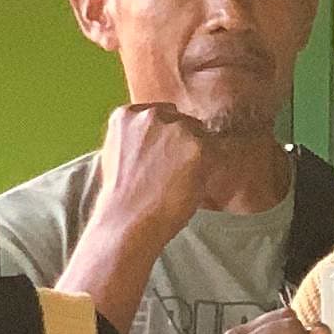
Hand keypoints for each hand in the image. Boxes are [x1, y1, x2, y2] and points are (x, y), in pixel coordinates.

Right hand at [93, 101, 271, 240]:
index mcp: (127, 114)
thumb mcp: (117, 152)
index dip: (168, 137)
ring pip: (202, 136)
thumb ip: (138, 137)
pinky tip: (191, 184)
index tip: (166, 155)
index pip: (162, 114)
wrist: (127, 220)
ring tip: (180, 180)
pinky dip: (210, 168)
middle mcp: (151, 115)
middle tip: (175, 171)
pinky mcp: (197, 147)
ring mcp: (175, 129)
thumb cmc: (122, 195)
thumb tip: (161, 137)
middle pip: (184, 121)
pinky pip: (217, 154)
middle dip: (184, 142)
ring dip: (199, 155)